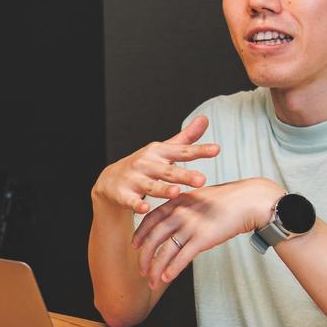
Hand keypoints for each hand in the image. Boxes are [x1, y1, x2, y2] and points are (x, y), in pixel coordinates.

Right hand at [92, 117, 220, 215]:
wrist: (110, 180)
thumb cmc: (144, 165)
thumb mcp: (164, 150)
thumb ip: (186, 138)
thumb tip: (205, 118)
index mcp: (158, 152)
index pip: (182, 151)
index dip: (199, 151)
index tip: (216, 150)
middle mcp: (146, 164)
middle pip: (168, 171)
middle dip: (184, 175)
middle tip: (202, 180)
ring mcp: (134, 179)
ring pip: (151, 186)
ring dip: (162, 189)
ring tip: (176, 192)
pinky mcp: (123, 194)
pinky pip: (131, 201)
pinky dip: (137, 204)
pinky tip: (144, 208)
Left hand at [130, 178, 284, 284]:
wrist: (248, 201)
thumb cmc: (225, 201)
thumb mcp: (197, 198)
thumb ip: (182, 209)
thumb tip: (172, 223)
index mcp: (176, 202)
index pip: (149, 220)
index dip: (140, 235)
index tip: (134, 246)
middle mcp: (179, 213)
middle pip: (153, 238)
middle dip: (144, 257)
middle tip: (141, 270)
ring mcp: (190, 226)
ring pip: (165, 251)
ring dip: (156, 268)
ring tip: (152, 281)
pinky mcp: (203, 238)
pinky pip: (182, 258)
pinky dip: (172, 269)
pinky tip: (166, 278)